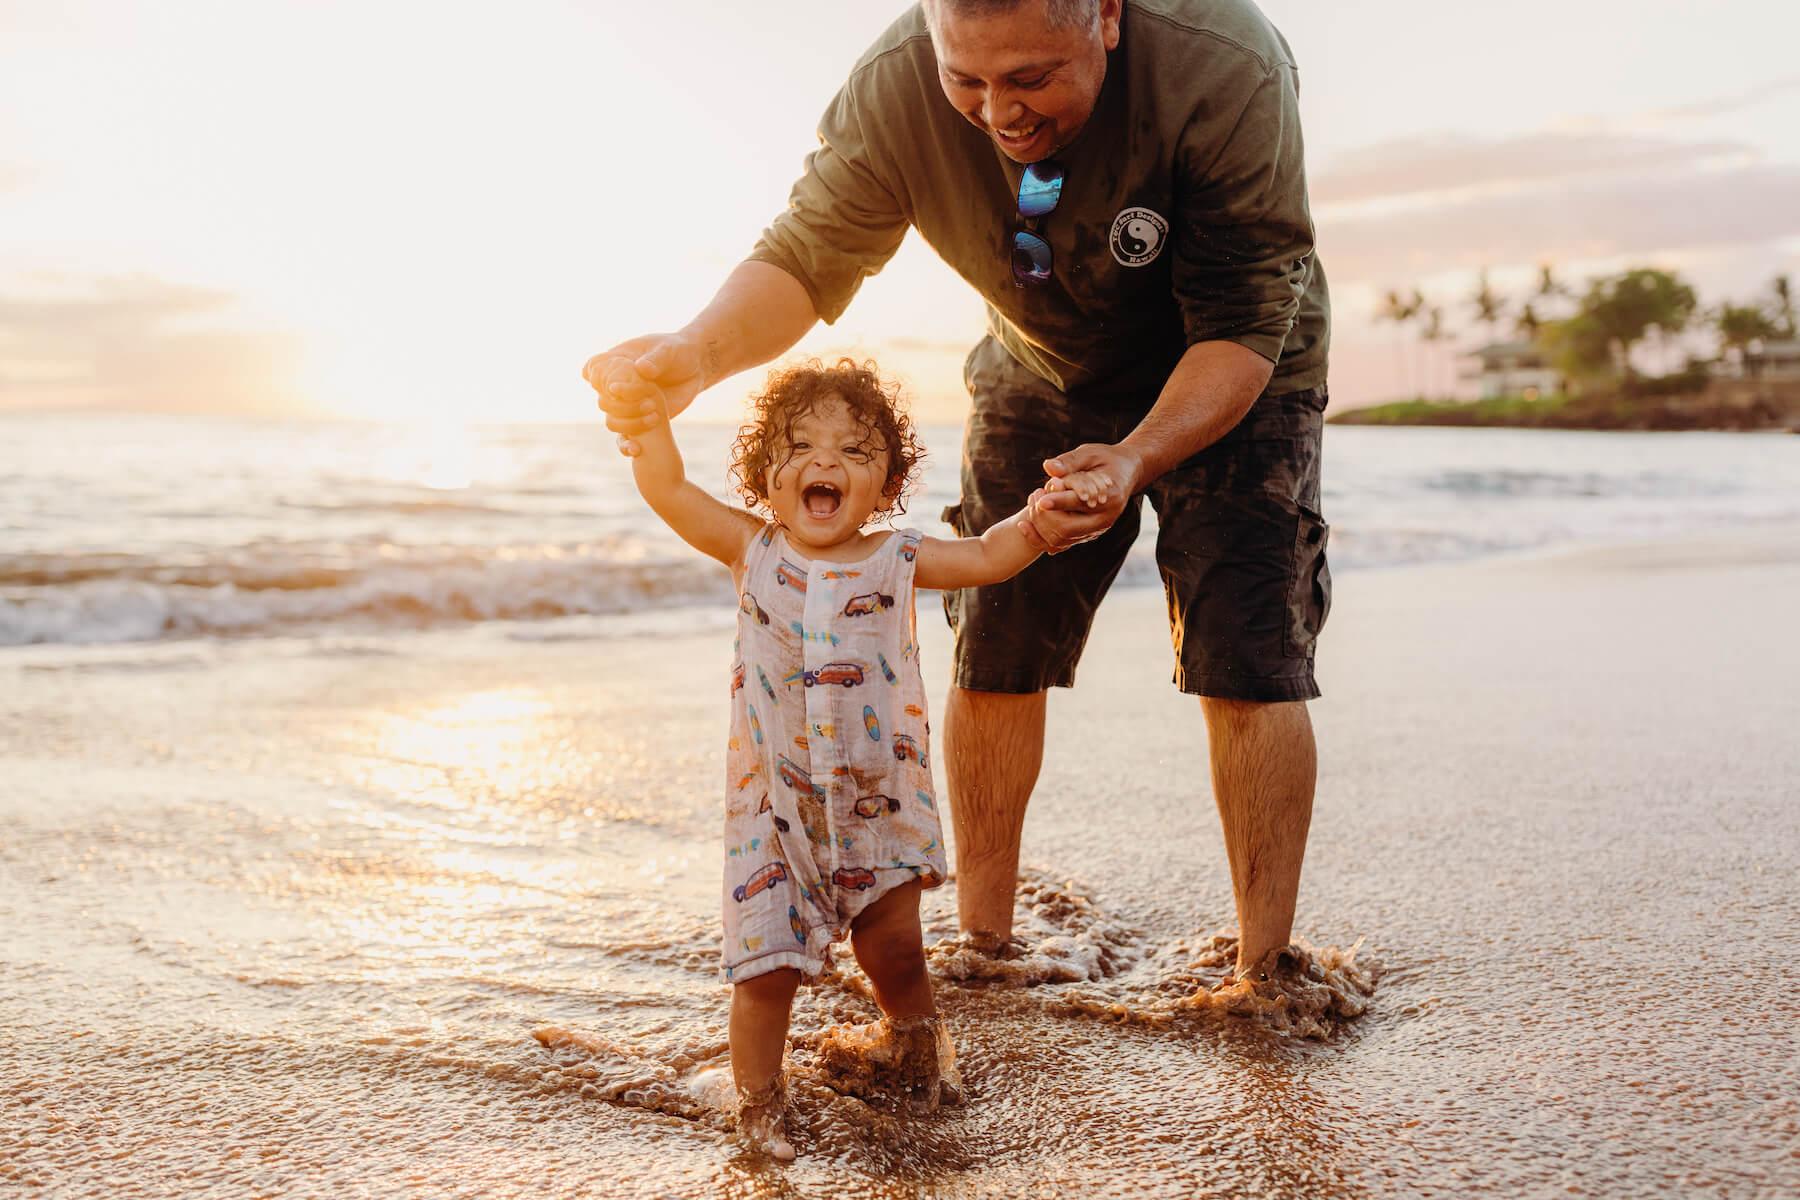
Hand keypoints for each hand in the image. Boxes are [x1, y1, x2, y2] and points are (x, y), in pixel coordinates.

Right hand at [580, 334, 705, 437]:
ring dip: (629, 423)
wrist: (696, 369)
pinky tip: (636, 449)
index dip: (598, 379)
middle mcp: (618, 385)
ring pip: (612, 421)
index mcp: (618, 362)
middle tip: (650, 402)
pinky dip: (626, 445)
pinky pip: (624, 437)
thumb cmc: (679, 353)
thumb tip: (640, 369)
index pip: (593, 369)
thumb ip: (655, 359)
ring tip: (654, 417)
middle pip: (603, 401)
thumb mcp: (668, 350)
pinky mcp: (639, 420)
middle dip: (622, 405)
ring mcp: (627, 404)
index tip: (617, 386)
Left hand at [1021, 442, 1142, 553]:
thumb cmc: (1106, 459)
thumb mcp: (1091, 453)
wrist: (1125, 473)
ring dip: (1039, 525)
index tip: (1040, 499)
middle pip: (1067, 528)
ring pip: (1061, 540)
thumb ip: (1070, 461)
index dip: (1058, 502)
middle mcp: (1105, 519)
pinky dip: (1040, 537)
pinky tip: (1024, 525)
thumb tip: (1048, 467)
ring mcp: (1095, 530)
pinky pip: (1060, 544)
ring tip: (1032, 501)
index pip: (1079, 504)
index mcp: (1110, 497)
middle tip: (1035, 493)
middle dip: (1045, 515)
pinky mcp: (1085, 535)